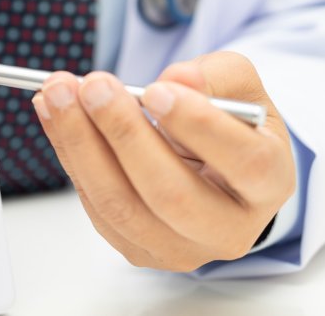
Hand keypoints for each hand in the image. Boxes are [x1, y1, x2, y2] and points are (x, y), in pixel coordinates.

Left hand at [33, 51, 295, 270]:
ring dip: (81, 145)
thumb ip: (218, 75)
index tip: (157, 90)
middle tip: (93, 86)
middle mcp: (230, 227)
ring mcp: (182, 247)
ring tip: (58, 93)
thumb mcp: (241, 88)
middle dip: (124, 135)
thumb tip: (178, 80)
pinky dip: (69, 154)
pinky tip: (54, 112)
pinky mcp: (139, 248)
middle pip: (172, 195)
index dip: (199, 126)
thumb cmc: (230, 124)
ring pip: (122, 206)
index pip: (244, 162)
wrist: (215, 165)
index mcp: (270, 182)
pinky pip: (96, 205)